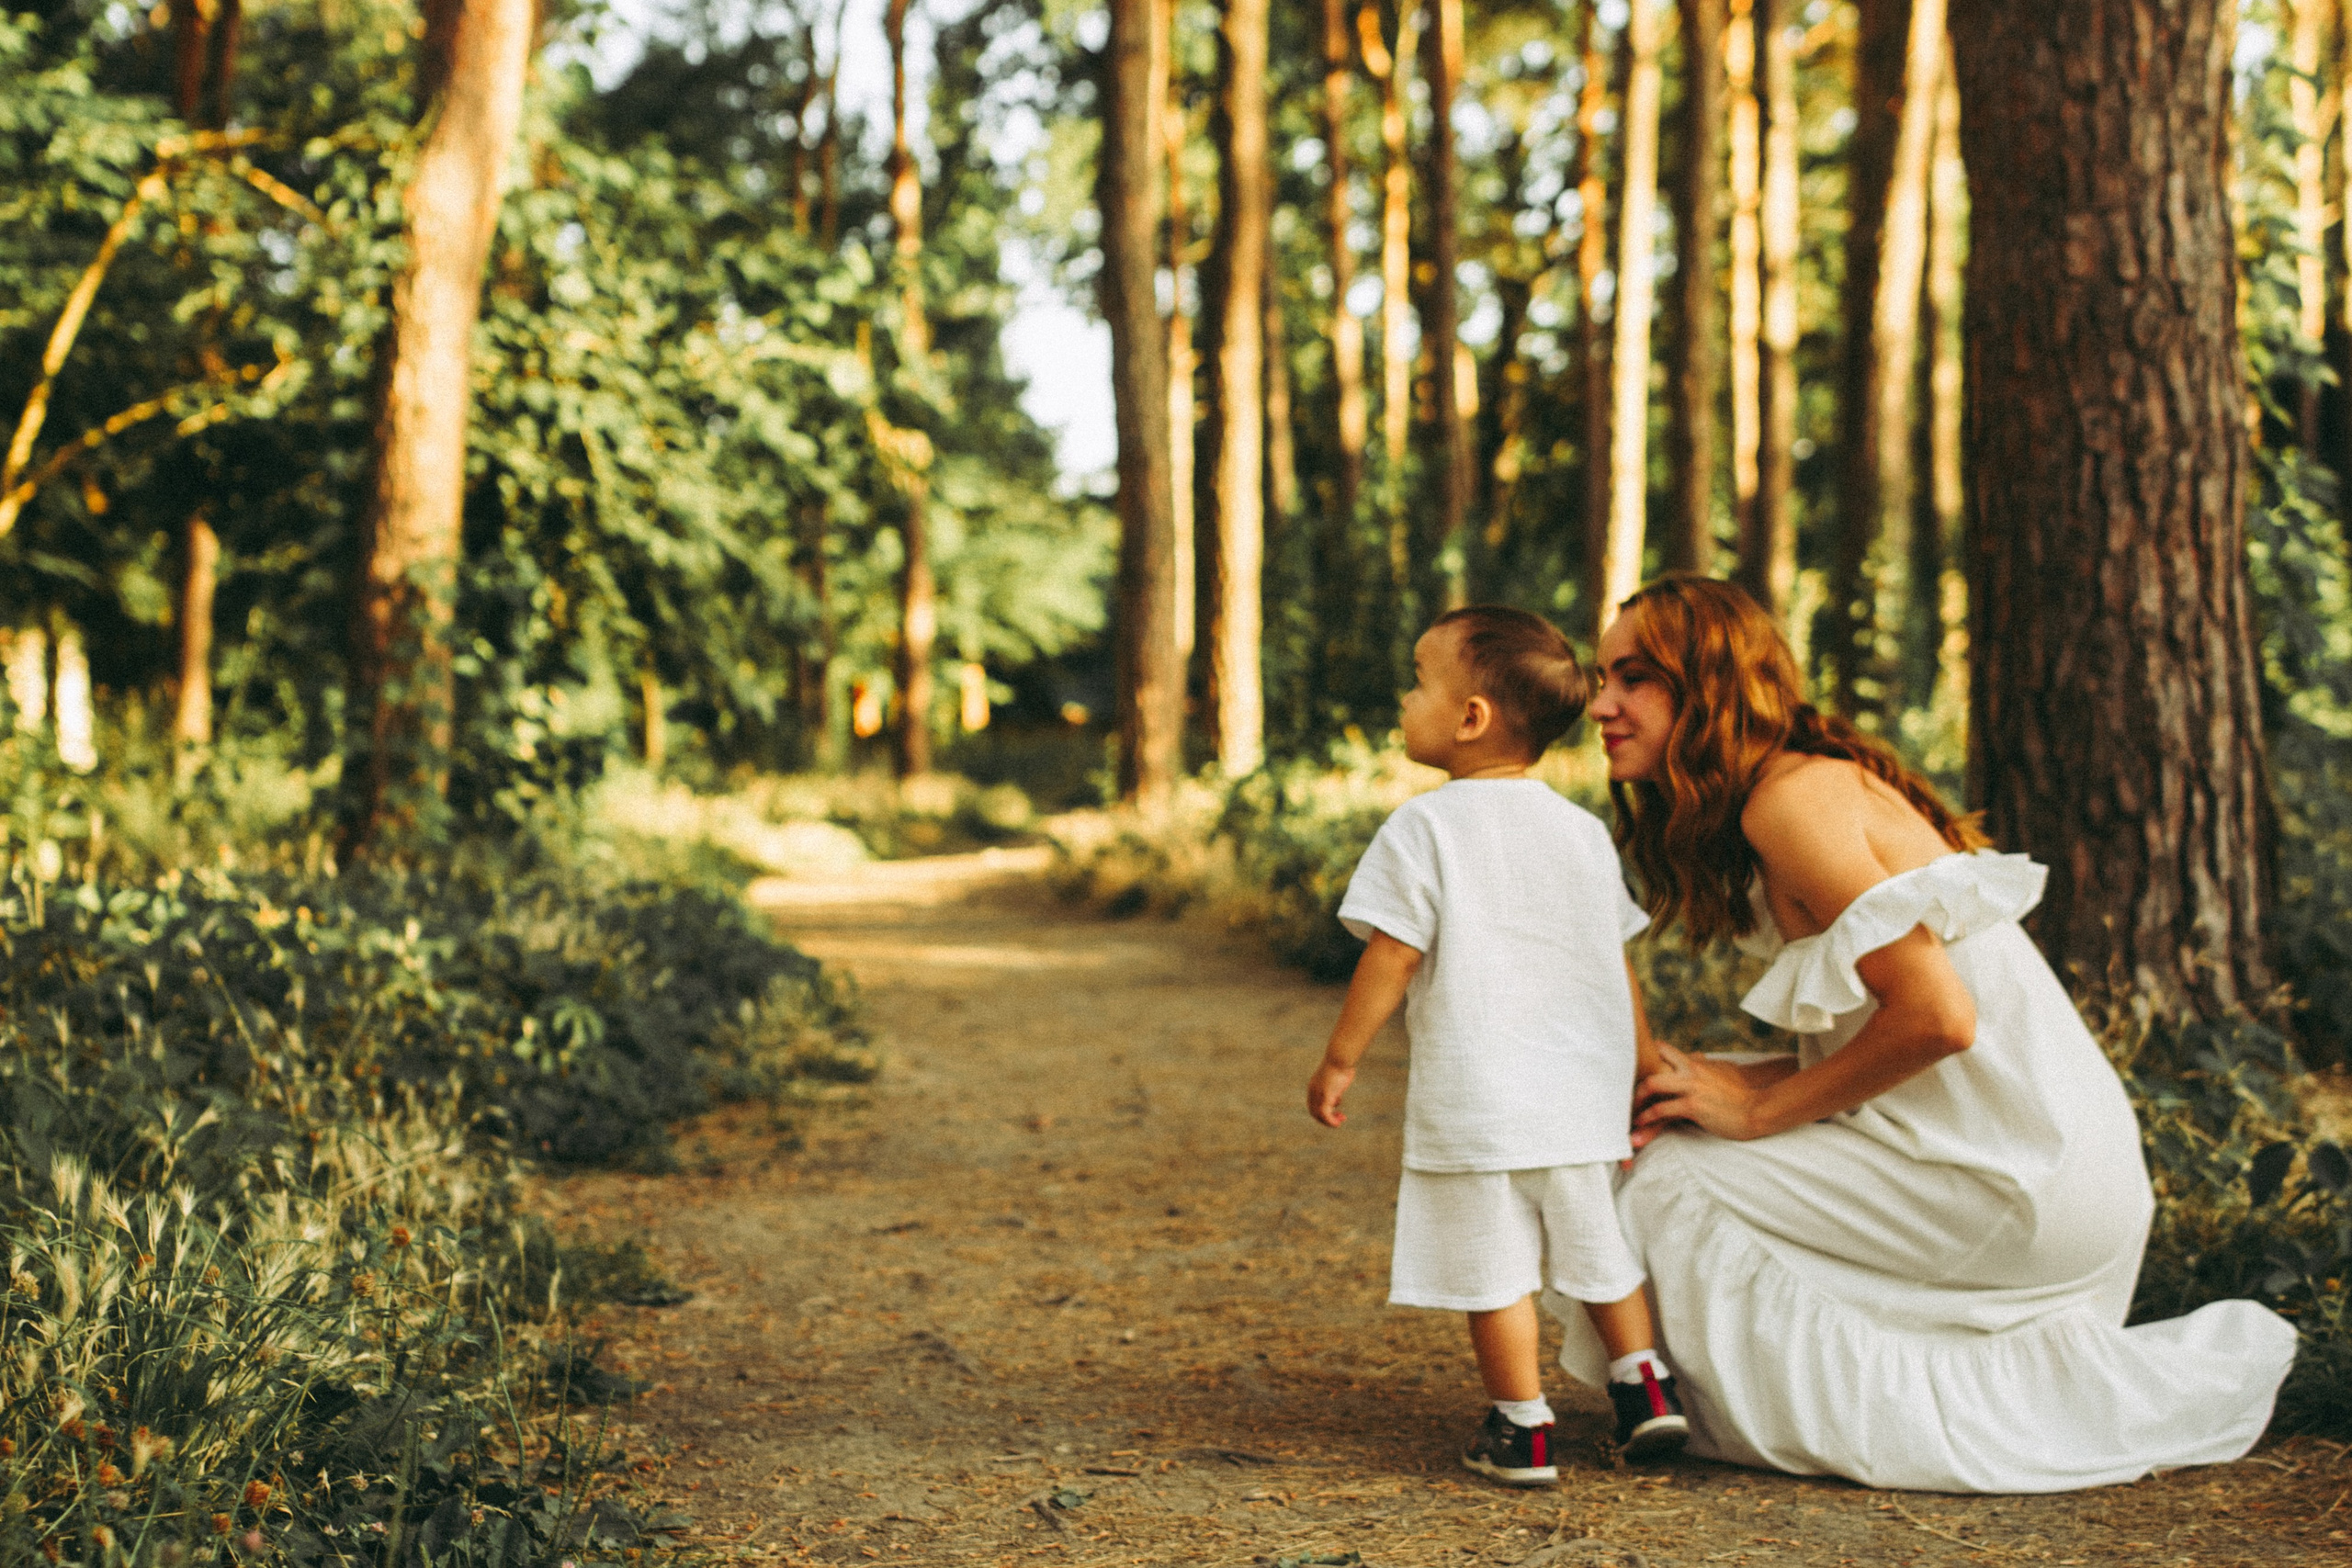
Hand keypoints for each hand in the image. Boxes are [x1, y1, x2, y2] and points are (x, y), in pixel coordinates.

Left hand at [1307, 1060, 1356, 1127]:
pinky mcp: (1325, 1096)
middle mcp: (1313, 1091)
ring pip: (1319, 1115)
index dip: (1323, 1111)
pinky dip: (1330, 1122)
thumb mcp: (1336, 1077)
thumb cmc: (1341, 1064)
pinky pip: (1325, 1114)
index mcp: (1313, 1086)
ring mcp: (1318, 1094)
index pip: (1313, 1104)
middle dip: (1326, 1118)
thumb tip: (1339, 1090)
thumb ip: (1335, 1086)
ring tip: (1339, 1122)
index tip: (1337, 1111)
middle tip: (1339, 1119)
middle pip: (1314, 1112)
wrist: (1339, 1057)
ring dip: (1329, 1122)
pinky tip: (1337, 1124)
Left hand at [1632, 1043, 1767, 1144]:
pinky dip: (1647, 1117)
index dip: (1644, 1057)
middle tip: (1624, 1092)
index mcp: (1695, 1063)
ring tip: (1628, 1111)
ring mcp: (1691, 1087)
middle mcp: (1690, 1070)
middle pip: (1651, 1062)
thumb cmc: (1740, 1094)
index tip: (1630, 1069)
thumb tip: (1696, 1056)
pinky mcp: (1693, 1106)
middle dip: (1634, 1076)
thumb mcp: (1721, 1071)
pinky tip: (1639, 1124)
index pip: (1663, 1049)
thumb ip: (1704, 1064)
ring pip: (1652, 1084)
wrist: (1757, 1109)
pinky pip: (1662, 1109)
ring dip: (1635, 1099)